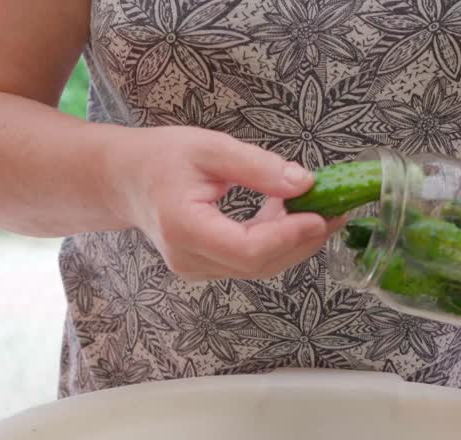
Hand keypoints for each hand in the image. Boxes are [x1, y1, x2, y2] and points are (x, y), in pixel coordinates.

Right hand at [122, 127, 341, 281]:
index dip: (290, 237)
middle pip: (259, 265)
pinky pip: (250, 262)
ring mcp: (197, 269)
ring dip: (294, 242)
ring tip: (320, 209)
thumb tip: (305, 183)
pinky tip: (291, 215)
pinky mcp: (206, 268)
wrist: (124, 180)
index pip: (248, 250)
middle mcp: (190, 260)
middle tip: (336, 211)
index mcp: (185, 230)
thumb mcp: (210, 148)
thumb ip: (257, 167)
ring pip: (259, 267)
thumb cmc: (160, 158)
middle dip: (303, 240)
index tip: (322, 215)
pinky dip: (276, 241)